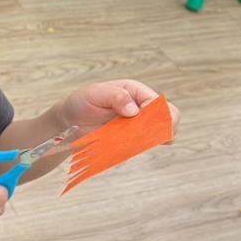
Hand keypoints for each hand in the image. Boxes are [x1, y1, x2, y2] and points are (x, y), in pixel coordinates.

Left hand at [56, 80, 179, 136]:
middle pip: (169, 118)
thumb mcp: (95, 94)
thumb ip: (115, 97)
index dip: (156, 114)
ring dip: (151, 140)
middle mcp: (142, 108)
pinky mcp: (131, 139)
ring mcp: (138, 125)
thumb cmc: (83, 101)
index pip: (158, 103)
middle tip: (147, 136)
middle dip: (163, 128)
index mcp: (136, 92)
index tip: (139, 120)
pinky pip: (144, 146)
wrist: (70, 120)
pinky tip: (131, 148)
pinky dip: (141, 148)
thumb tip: (133, 110)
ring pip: (160, 134)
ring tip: (135, 142)